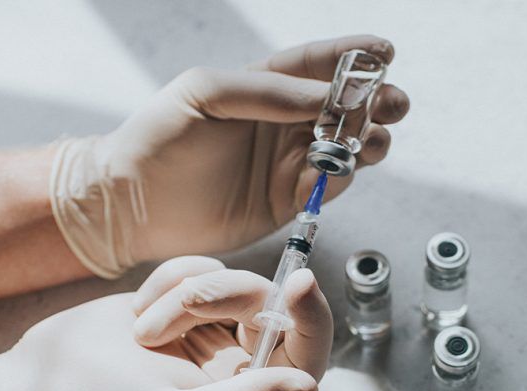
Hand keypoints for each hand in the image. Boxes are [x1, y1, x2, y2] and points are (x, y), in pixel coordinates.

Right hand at [0, 257, 331, 390]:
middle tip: (166, 318)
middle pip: (268, 305)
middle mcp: (237, 369)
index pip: (307, 357)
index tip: (299, 282)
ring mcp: (210, 333)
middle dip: (221, 297)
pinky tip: (136, 313)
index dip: (313, 318)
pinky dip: (167, 279)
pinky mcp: (181, 304)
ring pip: (231, 280)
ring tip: (141, 330)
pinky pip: (199, 267)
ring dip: (182, 292)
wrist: (30, 390)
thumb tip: (310, 388)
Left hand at [50, 35, 409, 277]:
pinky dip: (341, 176)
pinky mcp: (289, 201)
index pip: (317, 65)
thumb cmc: (158, 138)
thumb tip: (325, 95)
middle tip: (392, 103)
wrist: (133, 204)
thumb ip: (267, 91)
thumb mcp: (205, 93)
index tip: (386, 51)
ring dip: (368, 139)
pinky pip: (330, 185)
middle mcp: (283, 123)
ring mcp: (288, 162)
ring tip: (369, 139)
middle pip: (346, 107)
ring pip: (348, 146)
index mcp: (263, 87)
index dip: (355, 57)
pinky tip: (332, 170)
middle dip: (377, 101)